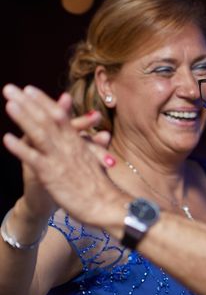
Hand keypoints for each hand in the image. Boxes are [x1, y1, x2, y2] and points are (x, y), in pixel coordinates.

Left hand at [3, 84, 123, 225]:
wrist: (107, 206)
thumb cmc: (101, 188)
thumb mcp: (96, 162)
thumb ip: (92, 147)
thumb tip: (100, 136)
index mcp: (77, 143)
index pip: (59, 116)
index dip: (43, 102)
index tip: (29, 89)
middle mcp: (68, 147)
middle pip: (46, 120)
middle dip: (28, 103)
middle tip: (10, 88)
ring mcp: (59, 159)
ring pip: (39, 134)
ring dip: (23, 118)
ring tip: (9, 104)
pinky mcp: (52, 175)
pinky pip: (34, 159)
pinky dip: (20, 148)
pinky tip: (6, 138)